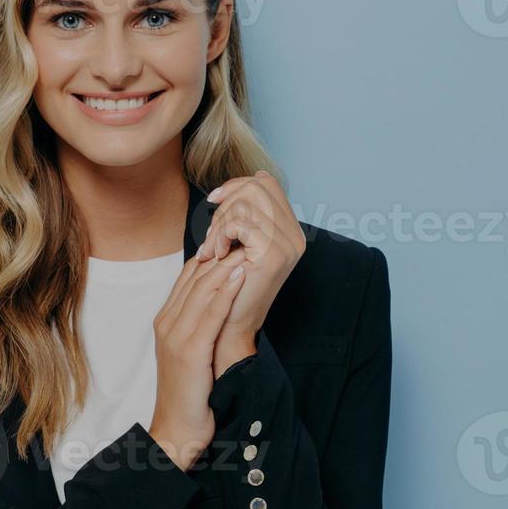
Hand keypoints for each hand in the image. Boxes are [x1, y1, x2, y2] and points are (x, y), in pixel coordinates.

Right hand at [148, 245, 249, 470]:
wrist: (177, 429)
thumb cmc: (189, 393)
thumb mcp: (190, 351)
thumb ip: (199, 324)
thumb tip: (221, 301)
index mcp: (165, 321)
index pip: (187, 278)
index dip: (210, 256)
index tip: (232, 242)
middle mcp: (167, 323)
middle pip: (194, 278)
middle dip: (219, 254)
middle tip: (243, 235)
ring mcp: (175, 335)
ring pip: (201, 289)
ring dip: (225, 265)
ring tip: (246, 246)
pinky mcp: (189, 350)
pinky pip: (209, 313)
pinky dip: (225, 292)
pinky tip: (240, 275)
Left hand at [195, 170, 305, 372]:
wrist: (229, 325)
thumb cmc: (228, 285)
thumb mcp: (237, 244)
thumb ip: (240, 217)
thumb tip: (226, 189)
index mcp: (290, 229)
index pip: (266, 182)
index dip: (236, 185)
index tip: (215, 201)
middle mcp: (295, 235)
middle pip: (256, 186)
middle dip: (226, 205)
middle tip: (212, 235)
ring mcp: (288, 245)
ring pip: (246, 204)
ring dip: (218, 225)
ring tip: (212, 249)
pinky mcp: (274, 255)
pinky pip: (240, 223)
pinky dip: (220, 235)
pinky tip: (215, 255)